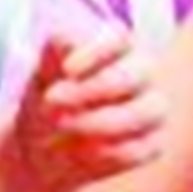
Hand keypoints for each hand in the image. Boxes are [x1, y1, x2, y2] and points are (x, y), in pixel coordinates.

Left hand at [5, 29, 165, 191]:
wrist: (42, 151)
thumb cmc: (47, 101)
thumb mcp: (41, 73)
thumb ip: (55, 50)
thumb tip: (69, 40)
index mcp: (116, 48)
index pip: (120, 39)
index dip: (97, 51)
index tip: (67, 69)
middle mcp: (140, 74)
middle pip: (136, 74)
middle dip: (92, 90)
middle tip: (52, 100)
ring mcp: (150, 110)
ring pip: (148, 112)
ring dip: (100, 122)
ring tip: (63, 126)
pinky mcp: (151, 145)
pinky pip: (141, 149)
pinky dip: (107, 152)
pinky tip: (80, 151)